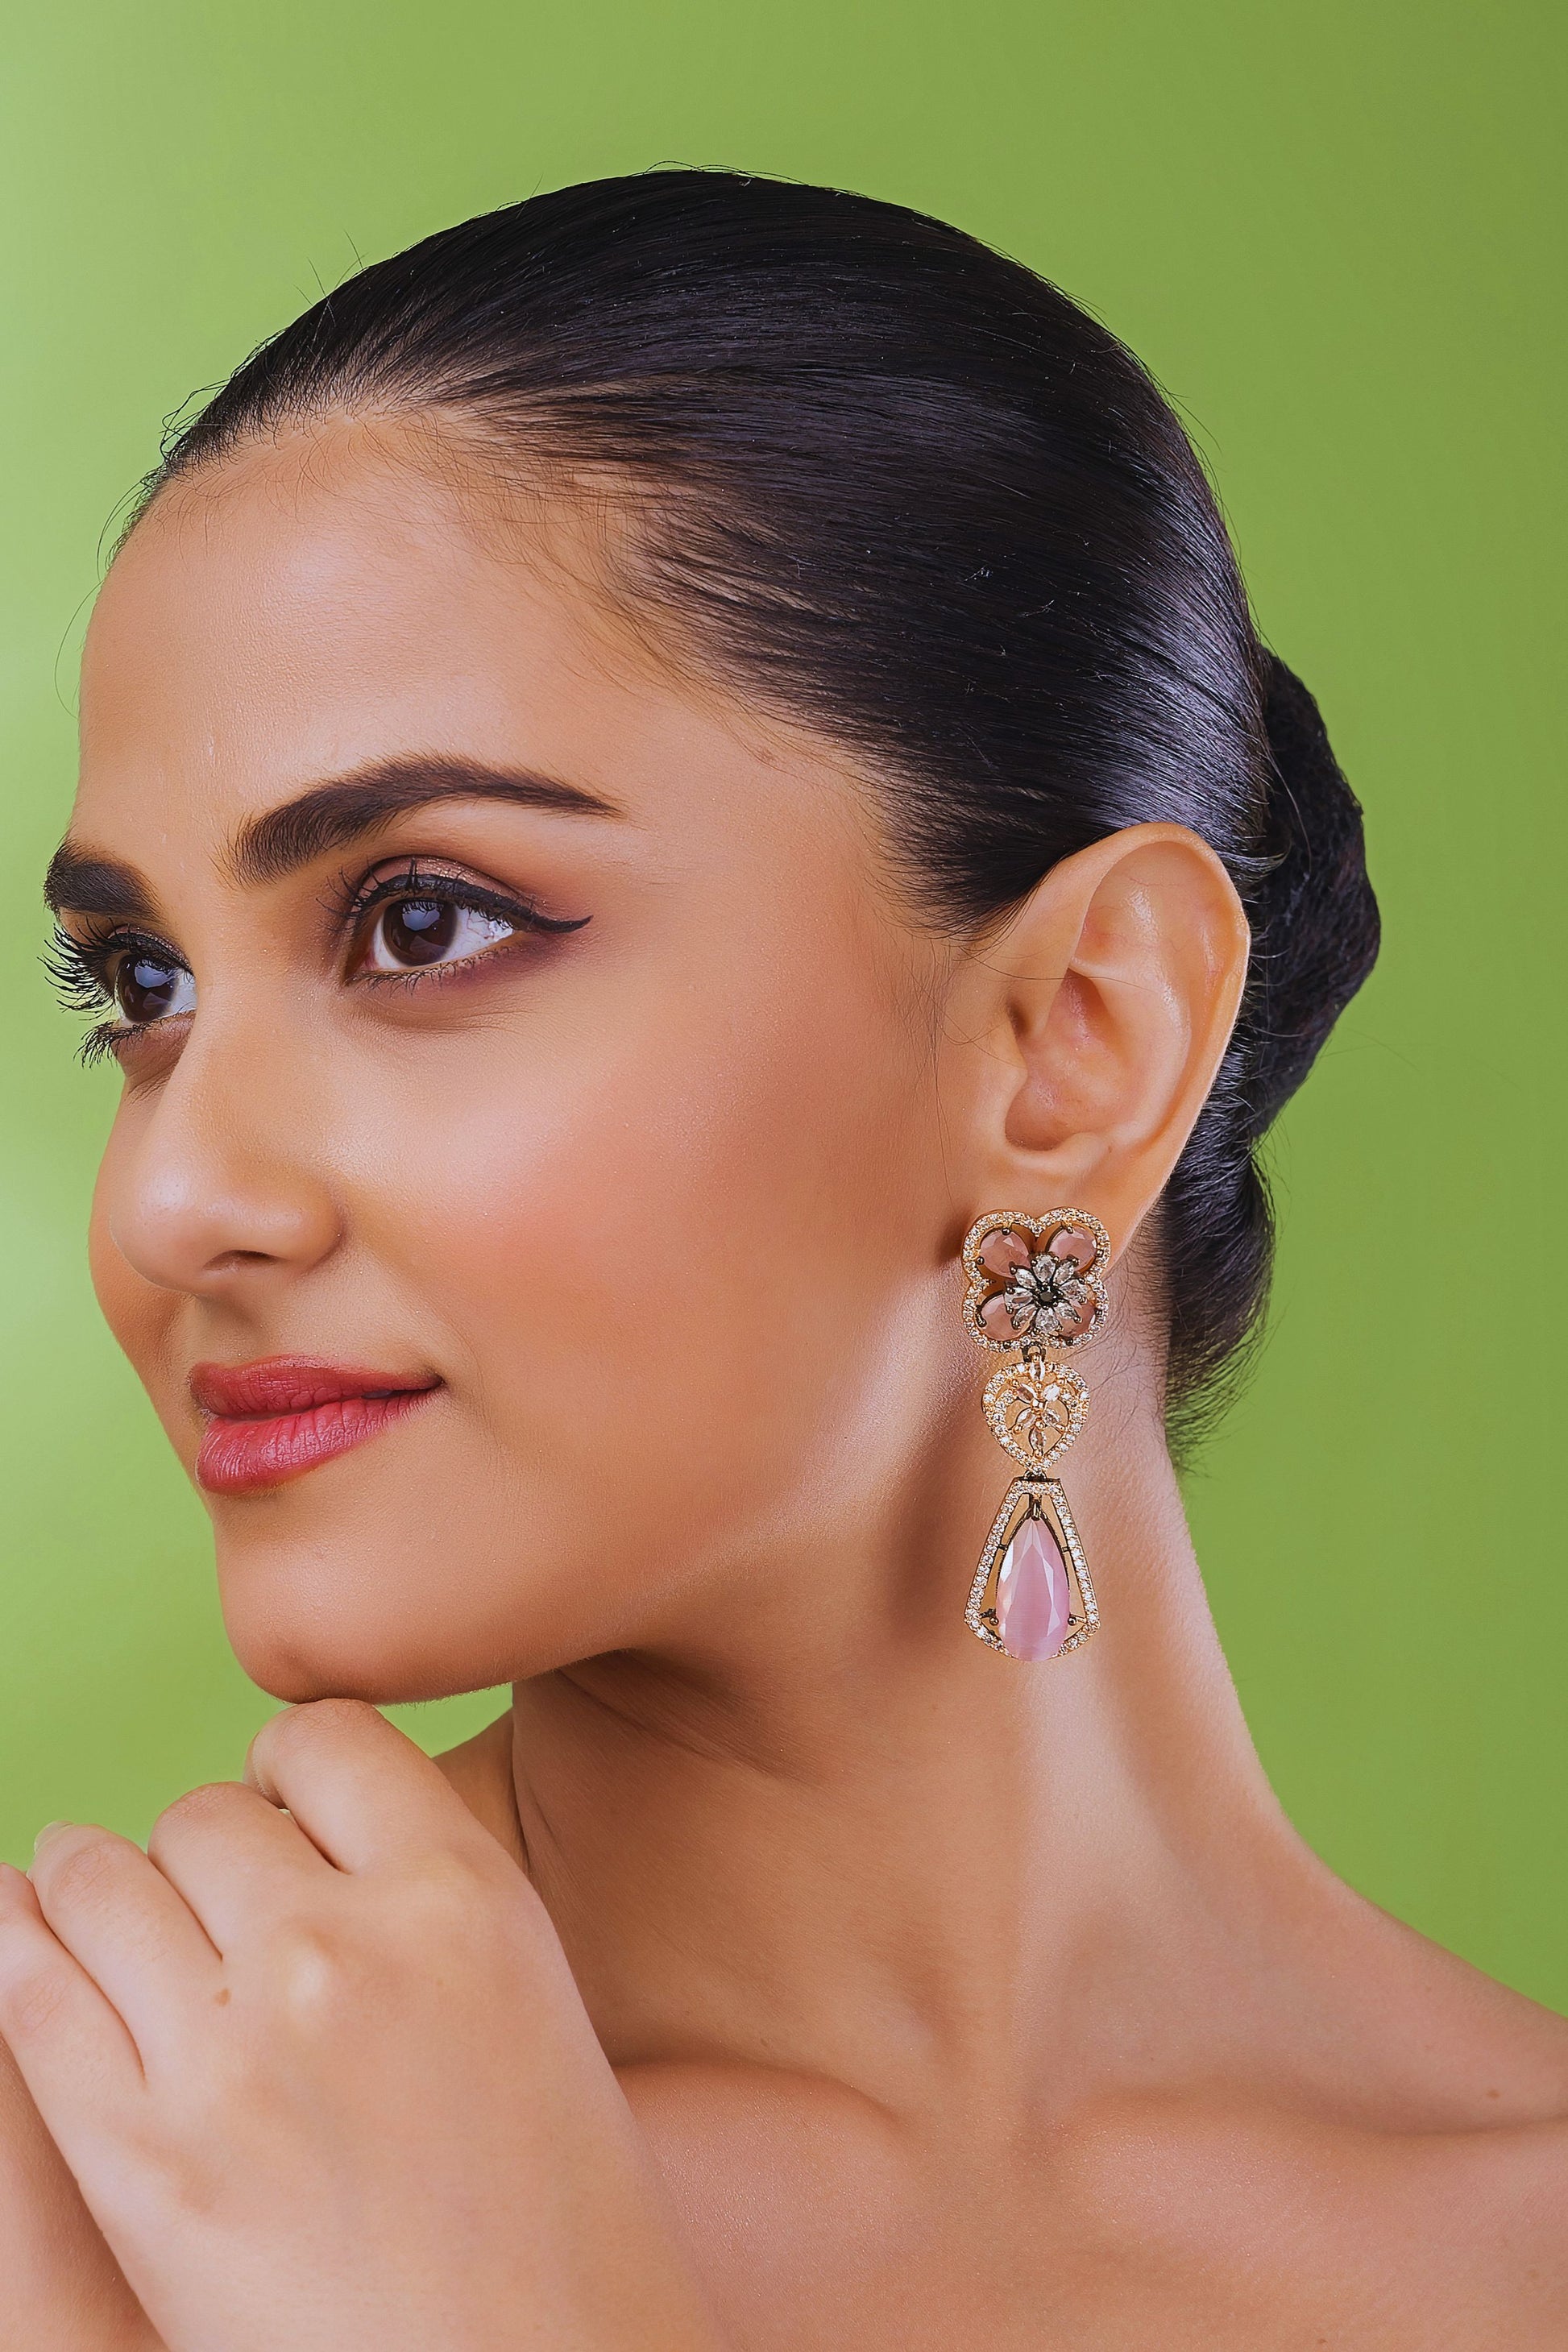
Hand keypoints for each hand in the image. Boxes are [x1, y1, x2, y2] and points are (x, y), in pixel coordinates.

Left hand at [0, 1701, 721, 2351]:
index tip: (274, 1798)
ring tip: (78, 1882)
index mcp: (463, 1898)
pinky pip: (36, 2000)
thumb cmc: (556, 2221)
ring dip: (90, 1880)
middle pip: (207, 1815)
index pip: (327, 1738)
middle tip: (201, 1891)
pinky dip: (13, 1947)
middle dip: (198, 1846)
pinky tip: (14, 1925)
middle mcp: (342, 1951)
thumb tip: (291, 1834)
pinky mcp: (143, 2159)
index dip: (287, 1763)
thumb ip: (423, 1898)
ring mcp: (232, 2054)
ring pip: (106, 1886)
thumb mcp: (531, 1996)